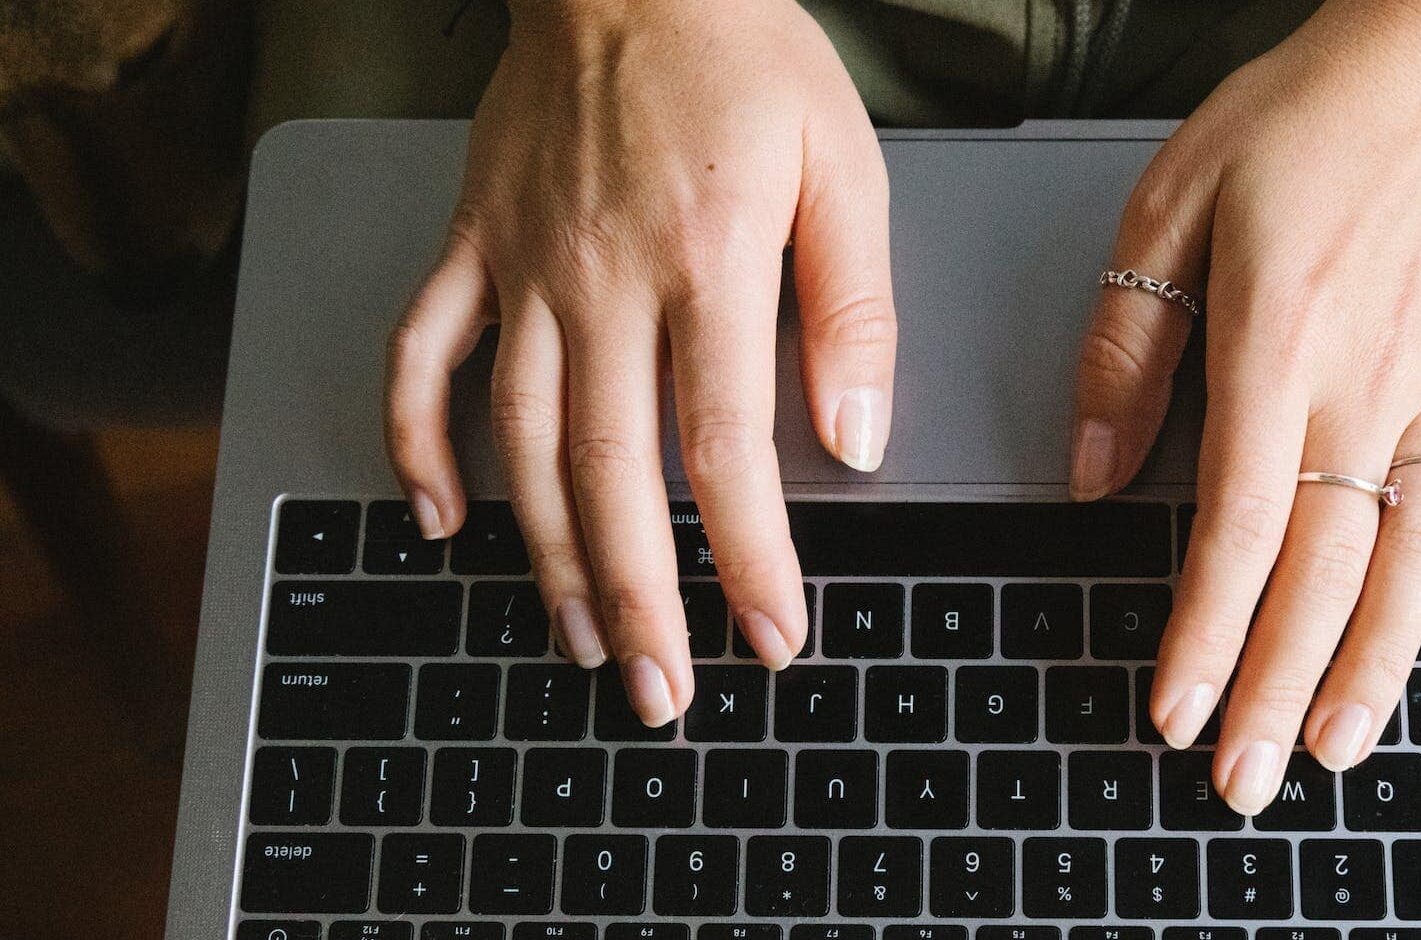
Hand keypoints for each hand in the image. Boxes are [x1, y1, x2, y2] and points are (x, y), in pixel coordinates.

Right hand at [385, 0, 895, 724]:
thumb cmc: (746, 54)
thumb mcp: (843, 167)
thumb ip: (854, 309)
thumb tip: (857, 438)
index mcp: (708, 260)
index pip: (727, 449)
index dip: (749, 559)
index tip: (771, 637)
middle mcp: (603, 278)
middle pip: (613, 473)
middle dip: (641, 596)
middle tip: (664, 690)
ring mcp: (523, 265)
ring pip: (521, 441)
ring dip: (548, 555)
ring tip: (584, 637)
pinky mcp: (471, 244)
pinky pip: (422, 355)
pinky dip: (417, 443)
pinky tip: (441, 518)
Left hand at [1070, 0, 1420, 812]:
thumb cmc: (1301, 118)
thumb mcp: (1170, 207)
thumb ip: (1126, 348)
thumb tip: (1090, 475)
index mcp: (1274, 349)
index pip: (1233, 530)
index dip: (1200, 635)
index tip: (1172, 711)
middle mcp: (1366, 384)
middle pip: (1319, 571)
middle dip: (1270, 684)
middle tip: (1242, 777)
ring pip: (1415, 556)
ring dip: (1375, 663)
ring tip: (1334, 747)